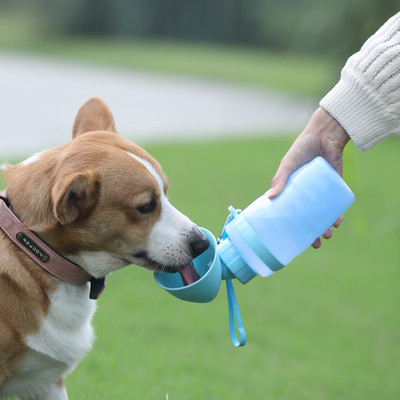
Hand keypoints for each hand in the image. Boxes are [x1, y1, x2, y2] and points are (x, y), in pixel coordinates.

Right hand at [268, 106, 349, 247]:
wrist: (325, 135)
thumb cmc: (301, 149)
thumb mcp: (288, 164)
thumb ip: (279, 179)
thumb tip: (270, 198)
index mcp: (292, 191)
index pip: (291, 213)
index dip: (291, 227)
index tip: (291, 240)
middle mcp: (306, 195)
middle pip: (309, 219)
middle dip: (312, 233)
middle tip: (315, 243)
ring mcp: (321, 192)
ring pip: (323, 215)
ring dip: (326, 227)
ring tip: (328, 235)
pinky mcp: (335, 187)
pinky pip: (336, 205)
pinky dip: (337, 214)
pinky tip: (337, 221)